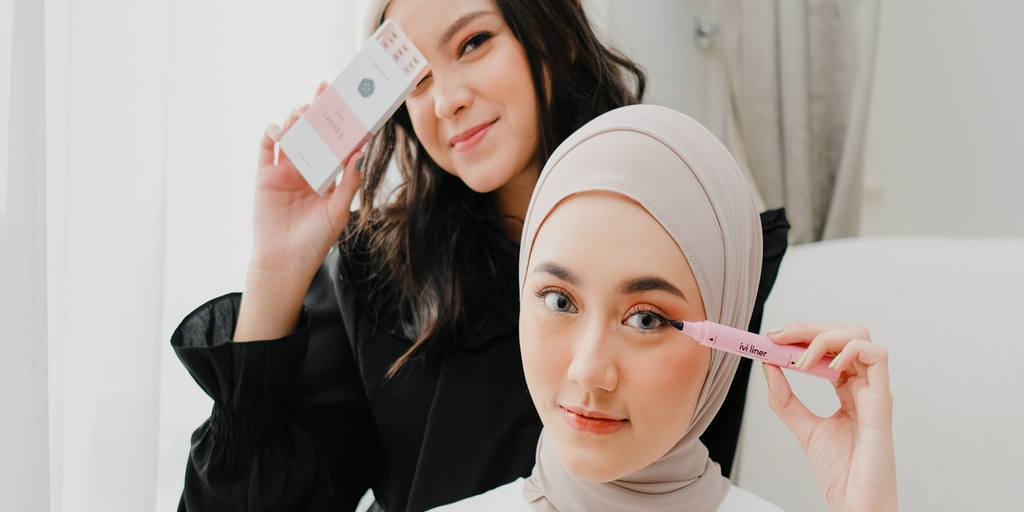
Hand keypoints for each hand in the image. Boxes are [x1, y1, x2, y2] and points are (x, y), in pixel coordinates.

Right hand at [234, 82, 363, 341]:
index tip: (355, 104)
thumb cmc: (314, 241)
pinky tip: (280, 130)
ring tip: (305, 109)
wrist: (284, 262)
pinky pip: (267, 147)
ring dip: (297, 118)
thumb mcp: (338, 212)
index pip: (339, 143)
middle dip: (320, 110)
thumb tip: (360, 154)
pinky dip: (272, 133)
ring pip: (292, 134)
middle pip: (315, 131)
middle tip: (327, 89)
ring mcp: (285, 169)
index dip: (346, 124)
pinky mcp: (265, 174)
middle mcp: (308, 168)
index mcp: (329, 176)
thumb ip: (348, 183)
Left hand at [763, 324, 897, 511]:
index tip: (769, 338)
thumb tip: (767, 365)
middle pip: (841, 334)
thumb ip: (785, 398)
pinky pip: (876, 356)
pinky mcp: (882, 399)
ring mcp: (874, 390)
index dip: (800, 336)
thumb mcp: (802, 425)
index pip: (826, 346)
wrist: (854, 499)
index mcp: (847, 388)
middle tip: (776, 337)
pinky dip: (849, 350)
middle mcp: (863, 384)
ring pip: (858, 336)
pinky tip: (827, 367)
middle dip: (806, 329)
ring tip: (798, 361)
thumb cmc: (838, 470)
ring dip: (823, 338)